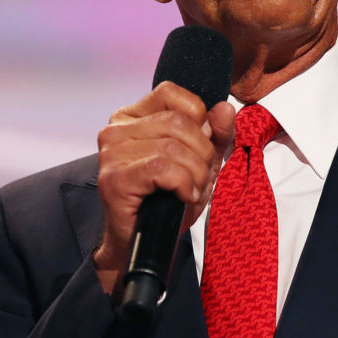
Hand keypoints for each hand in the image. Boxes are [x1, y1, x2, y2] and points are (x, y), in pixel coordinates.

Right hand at [93, 82, 235, 293]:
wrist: (146, 243)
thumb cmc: (169, 200)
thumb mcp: (202, 162)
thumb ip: (217, 134)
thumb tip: (225, 108)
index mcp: (133, 116)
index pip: (172, 94)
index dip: (198, 119)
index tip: (200, 148)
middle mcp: (116, 129)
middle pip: (179, 123)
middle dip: (202, 153)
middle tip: (200, 178)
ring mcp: (111, 153)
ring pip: (173, 147)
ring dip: (196, 174)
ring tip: (191, 190)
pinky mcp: (114, 179)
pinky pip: (162, 168)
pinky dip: (183, 183)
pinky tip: (183, 196)